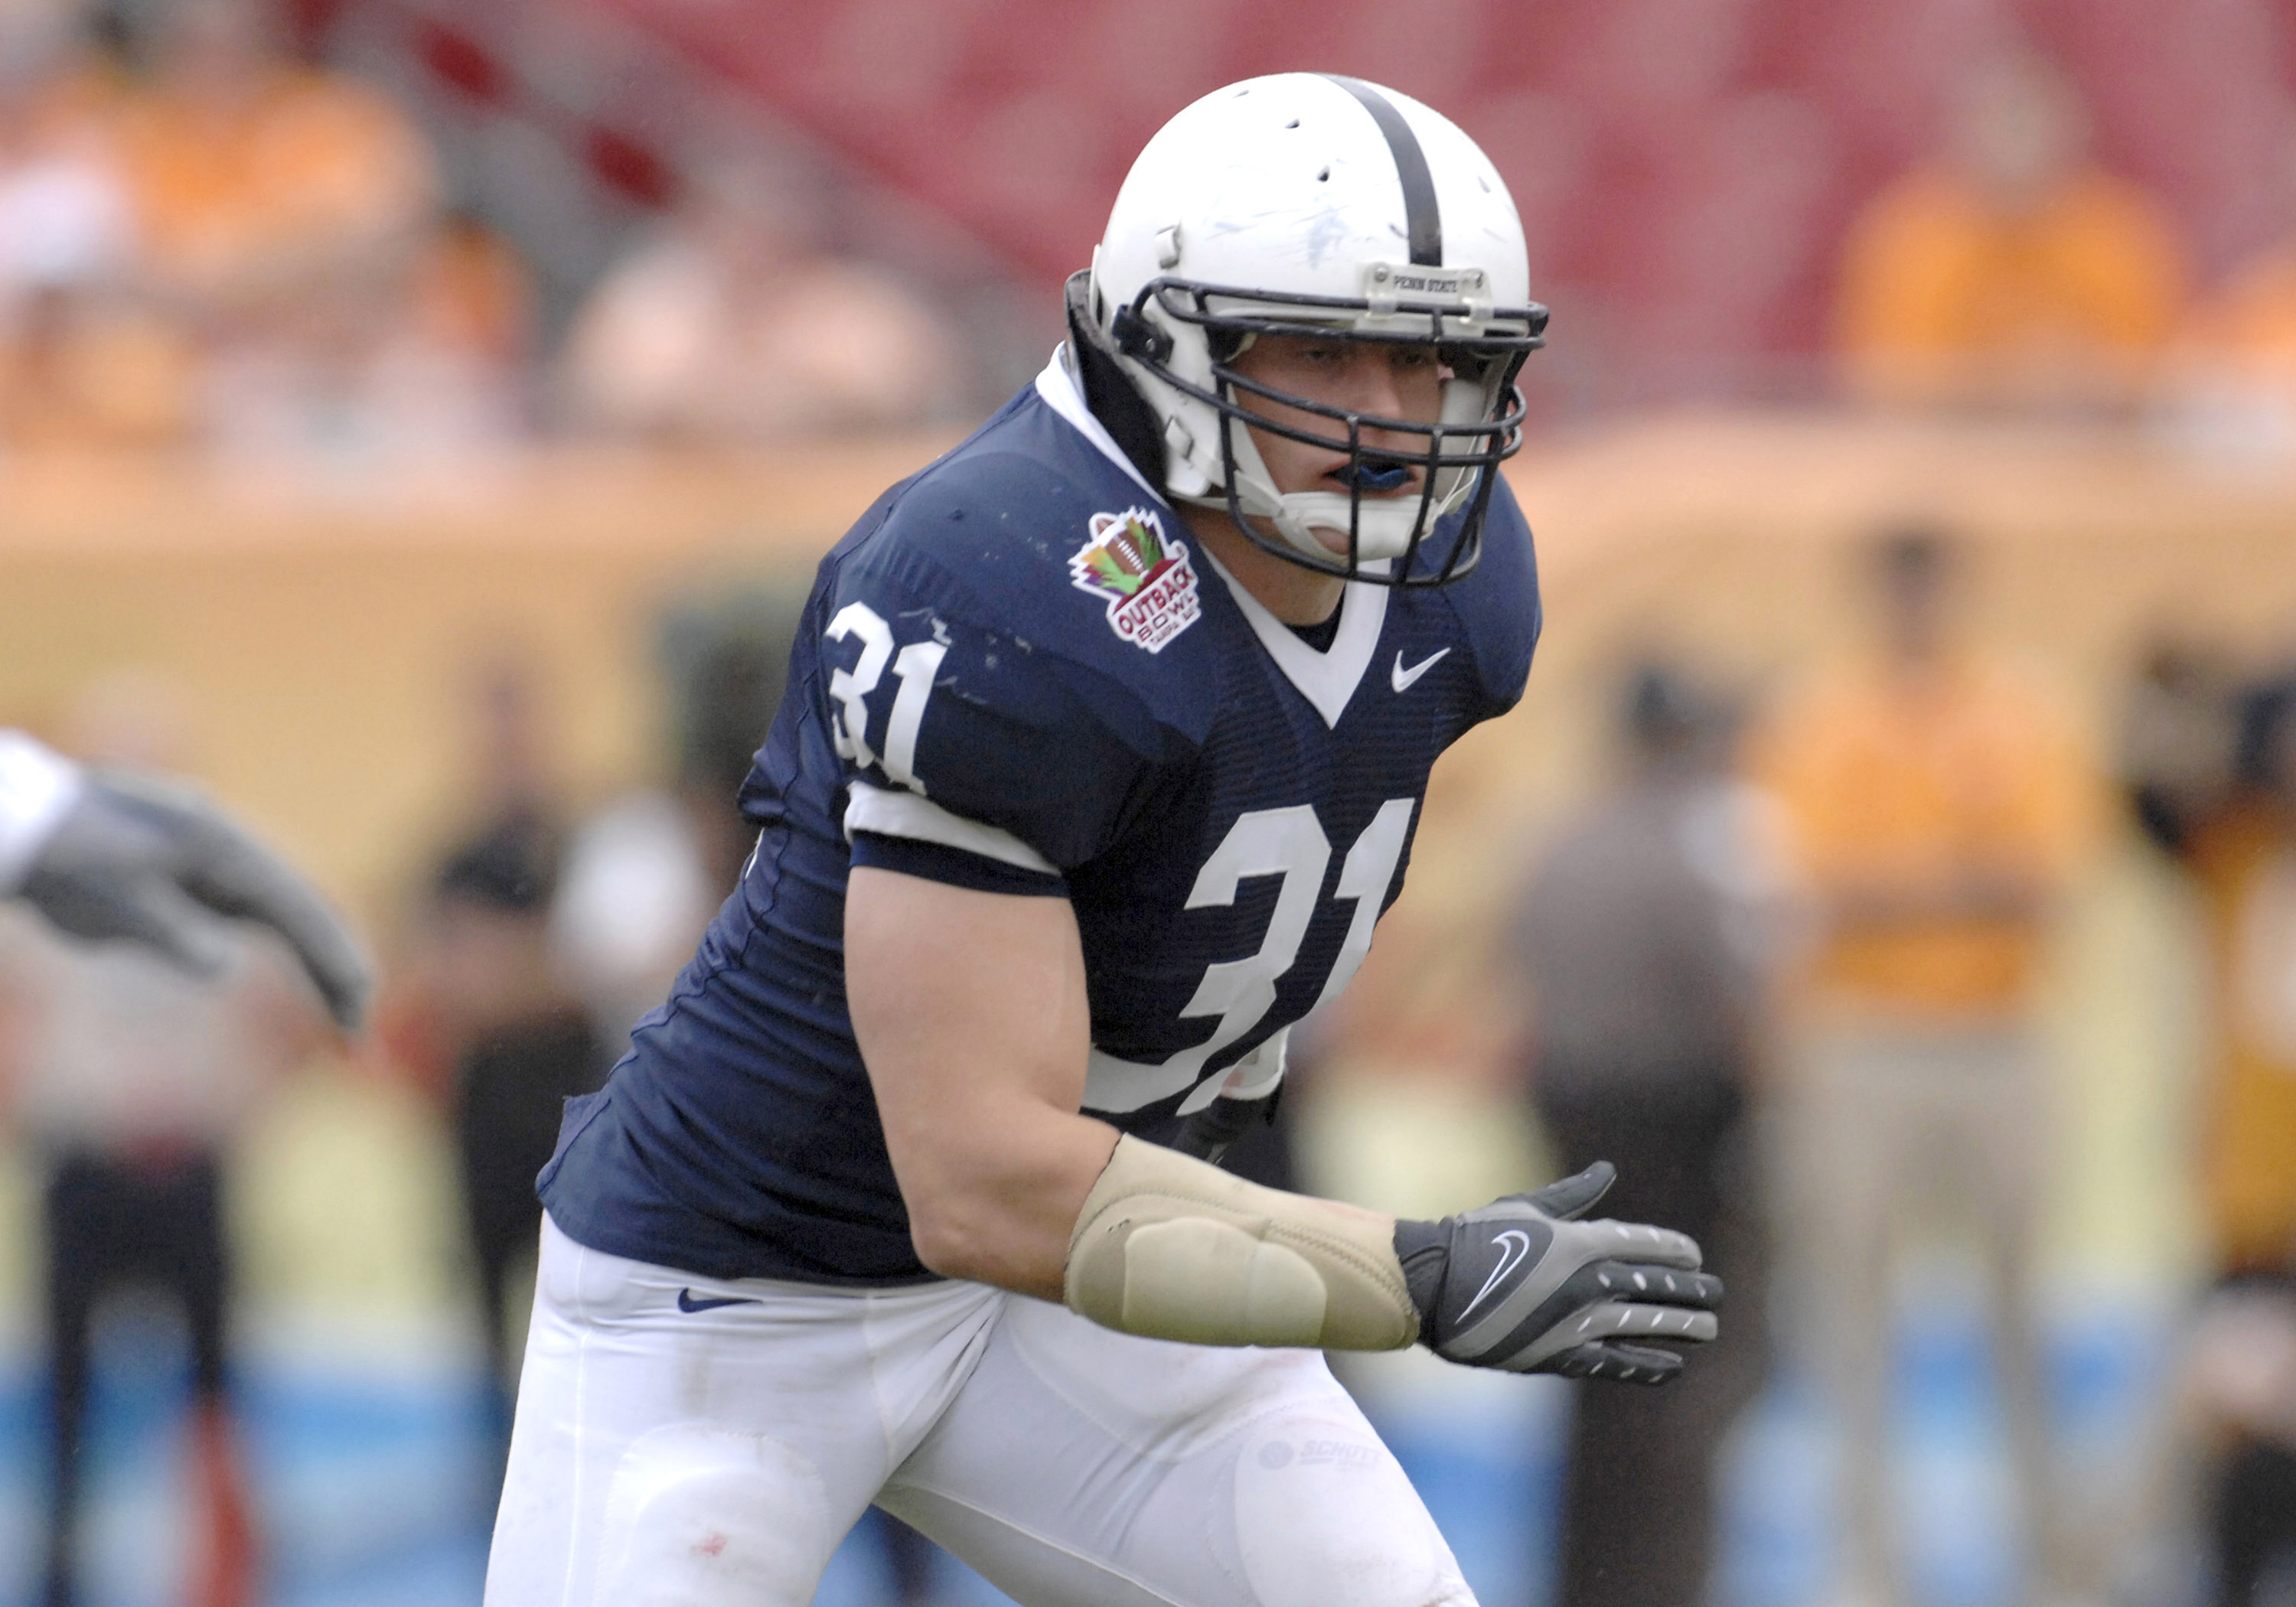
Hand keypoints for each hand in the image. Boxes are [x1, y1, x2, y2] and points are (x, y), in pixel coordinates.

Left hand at [18, 769, 370, 1029]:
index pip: (296, 908)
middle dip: (336, 970)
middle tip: (357, 1035)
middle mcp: (231, 847)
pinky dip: (286, 950)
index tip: (356, 1011)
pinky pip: (260, 917)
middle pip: (304, 911)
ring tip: (343, 1019)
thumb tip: (225, 966)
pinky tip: (304, 982)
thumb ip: (168, 933)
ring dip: (317, 964)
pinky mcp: (198, 873)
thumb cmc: (60, 865)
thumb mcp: (107, 905)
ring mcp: (217, 859)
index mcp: (220, 845)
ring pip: (287, 915)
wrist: (22, 826)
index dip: (332, 959)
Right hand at [1393, 1162, 1720, 1382]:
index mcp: (1579, 1241)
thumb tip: (1607, 1171)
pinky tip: (1672, 1368)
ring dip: (1681, 1327)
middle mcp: (1587, 1282)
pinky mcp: (1561, 1356)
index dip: (1675, 1251)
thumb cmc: (1476, 1237)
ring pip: (1645, 1325)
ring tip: (1708, 1329)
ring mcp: (1576, 1322)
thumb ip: (1573, 1195)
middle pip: (1655, 1286)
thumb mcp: (1526, 1206)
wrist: (1435, 1287)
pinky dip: (1647, 1366)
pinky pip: (1616, 1363)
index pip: (1645, 1245)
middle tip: (1716, 1293)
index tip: (1693, 1256)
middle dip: (1690, 1289)